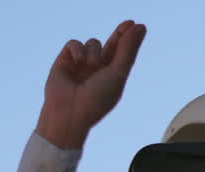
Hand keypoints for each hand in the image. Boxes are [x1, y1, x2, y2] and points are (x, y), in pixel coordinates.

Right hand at [35, 20, 146, 148]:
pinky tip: (79, 62)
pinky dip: (77, 50)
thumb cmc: (97, 99)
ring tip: (90, 67)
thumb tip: (140, 26)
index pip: (121, 53)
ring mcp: (80, 66)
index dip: (127, 38)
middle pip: (109, 45)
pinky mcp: (64, 62)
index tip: (135, 25)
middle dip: (119, 35)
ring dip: (94, 52)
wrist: (70, 114)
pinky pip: (74, 44)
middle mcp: (96, 70)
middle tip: (128, 25)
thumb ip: (128, 50)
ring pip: (92, 43)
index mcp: (111, 76)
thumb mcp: (118, 73)